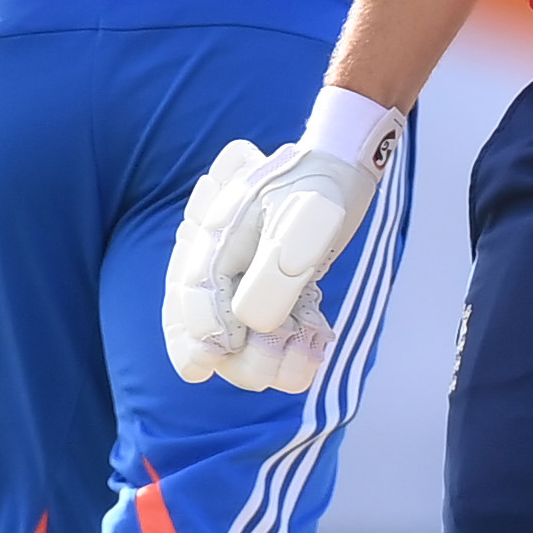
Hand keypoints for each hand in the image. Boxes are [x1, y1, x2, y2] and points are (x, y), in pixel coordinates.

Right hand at [163, 97, 403, 393]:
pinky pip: (272, 335)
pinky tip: (316, 347)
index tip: (213, 358)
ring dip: (270, 359)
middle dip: (239, 357)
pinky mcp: (273, 296)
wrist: (342, 168)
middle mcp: (221, 265)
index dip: (197, 335)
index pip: (190, 297)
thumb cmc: (317, 188)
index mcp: (215, 238)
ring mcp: (245, 282)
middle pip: (207, 330)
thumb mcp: (301, 223)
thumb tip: (248, 325)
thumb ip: (272, 274)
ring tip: (307, 356)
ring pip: (240, 341)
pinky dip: (293, 350)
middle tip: (273, 363)